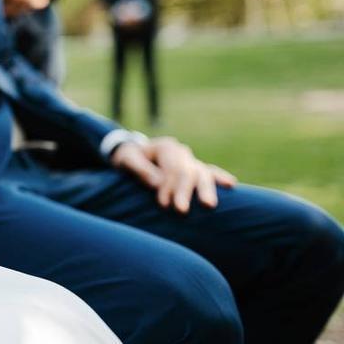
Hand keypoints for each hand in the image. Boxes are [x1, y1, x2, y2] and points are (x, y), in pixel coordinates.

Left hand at [112, 137, 237, 213]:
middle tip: (181, 211)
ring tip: (209, 205)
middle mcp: (182, 152)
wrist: (133, 155)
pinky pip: (209, 172)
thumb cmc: (128, 159)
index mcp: (166, 147)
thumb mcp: (127, 160)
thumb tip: (158, 183)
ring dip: (205, 189)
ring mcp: (190, 160)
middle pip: (187, 172)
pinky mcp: (195, 169)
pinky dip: (219, 177)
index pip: (171, 168)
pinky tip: (231, 184)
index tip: (163, 204)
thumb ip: (141, 170)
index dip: (168, 186)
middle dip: (185, 192)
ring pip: (202, 173)